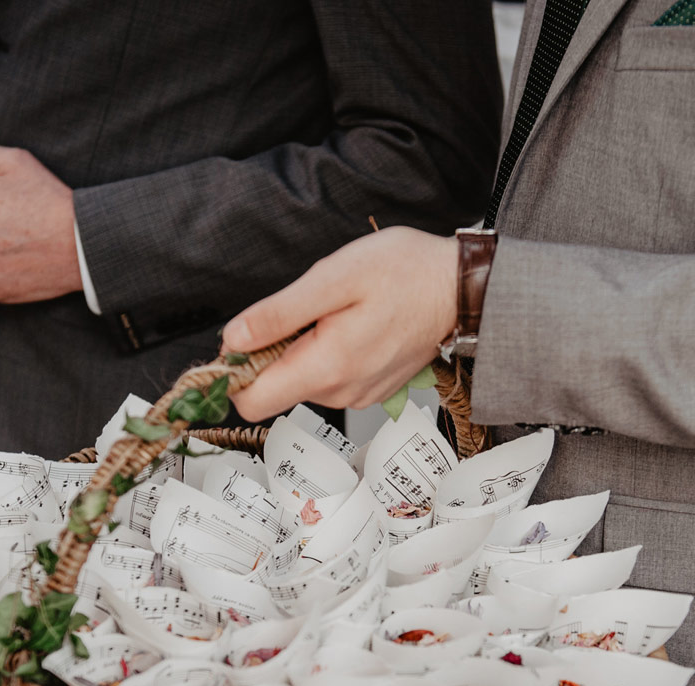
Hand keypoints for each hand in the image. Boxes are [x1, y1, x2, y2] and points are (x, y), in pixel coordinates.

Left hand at [222, 227, 457, 420]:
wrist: (460, 288)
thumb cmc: (404, 273)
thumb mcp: (332, 278)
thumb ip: (278, 314)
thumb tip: (234, 339)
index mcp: (327, 367)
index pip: (251, 402)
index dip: (235, 372)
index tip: (243, 339)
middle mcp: (341, 391)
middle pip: (274, 390)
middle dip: (272, 353)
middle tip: (300, 311)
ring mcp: (358, 393)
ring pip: (302, 382)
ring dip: (304, 349)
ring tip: (335, 313)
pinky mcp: (370, 388)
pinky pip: (330, 378)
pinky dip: (328, 353)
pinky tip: (352, 324)